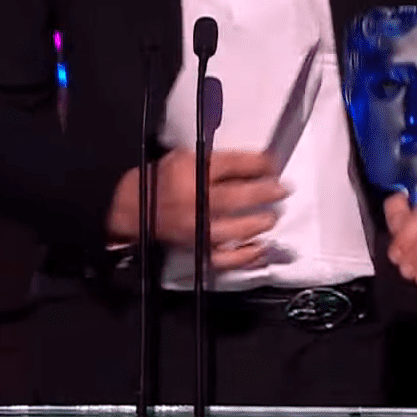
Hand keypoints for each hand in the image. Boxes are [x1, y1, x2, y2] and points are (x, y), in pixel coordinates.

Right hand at [108, 148, 286, 271]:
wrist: (134, 209)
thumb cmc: (162, 180)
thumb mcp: (184, 157)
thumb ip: (215, 160)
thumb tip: (255, 164)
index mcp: (189, 172)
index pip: (230, 165)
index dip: (257, 163)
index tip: (273, 163)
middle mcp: (193, 201)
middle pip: (236, 197)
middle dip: (264, 192)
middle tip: (282, 190)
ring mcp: (196, 228)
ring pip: (233, 229)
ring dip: (259, 223)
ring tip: (271, 217)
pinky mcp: (197, 249)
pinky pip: (225, 258)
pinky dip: (246, 256)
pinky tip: (260, 249)